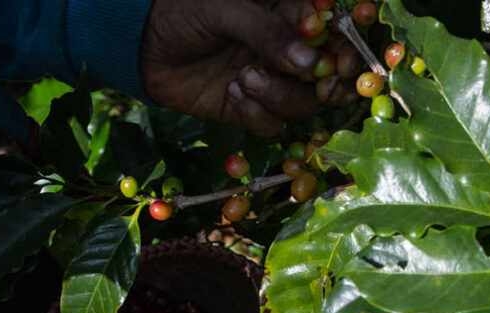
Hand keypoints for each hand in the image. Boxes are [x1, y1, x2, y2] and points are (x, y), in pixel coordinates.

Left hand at [140, 0, 360, 136]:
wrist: (141, 46)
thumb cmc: (182, 10)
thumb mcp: (224, 8)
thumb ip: (266, 31)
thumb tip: (307, 59)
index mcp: (291, 12)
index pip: (337, 30)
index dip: (347, 47)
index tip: (341, 61)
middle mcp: (288, 48)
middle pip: (330, 73)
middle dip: (325, 82)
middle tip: (314, 82)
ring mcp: (271, 80)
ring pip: (303, 102)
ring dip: (279, 95)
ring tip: (244, 77)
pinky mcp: (250, 109)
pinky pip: (272, 124)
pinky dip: (257, 115)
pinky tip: (233, 93)